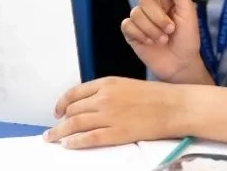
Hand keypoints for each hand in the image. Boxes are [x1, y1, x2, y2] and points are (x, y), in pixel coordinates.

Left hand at [45, 77, 183, 148]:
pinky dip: (75, 142)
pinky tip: (69, 145)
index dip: (62, 103)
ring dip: (60, 133)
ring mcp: (109, 116)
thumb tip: (88, 105)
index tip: (57, 112)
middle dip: (60, 121)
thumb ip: (106, 92)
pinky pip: (89, 138)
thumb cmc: (155, 96)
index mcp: (107, 83)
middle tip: (54, 130)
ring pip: (75, 125)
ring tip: (52, 139)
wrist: (173, 106)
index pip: (74, 93)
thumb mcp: (126, 85)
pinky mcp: (116, 133)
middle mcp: (104, 98)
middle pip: (73, 110)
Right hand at [121, 0, 208, 83]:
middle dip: (158, 17)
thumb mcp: (189, 14)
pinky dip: (140, 35)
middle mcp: (152, 5)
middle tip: (170, 30)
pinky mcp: (132, 32)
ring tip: (163, 39)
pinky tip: (149, 42)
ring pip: (136, 13)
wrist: (180, 64)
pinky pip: (127, 25)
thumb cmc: (188, 39)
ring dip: (152, 29)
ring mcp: (141, 19)